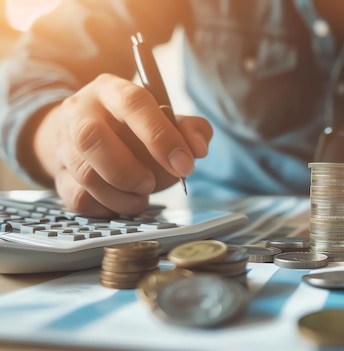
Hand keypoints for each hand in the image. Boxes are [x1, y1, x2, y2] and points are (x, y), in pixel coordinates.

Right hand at [30, 74, 211, 216]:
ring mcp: (65, 145)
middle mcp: (82, 113)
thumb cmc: (131, 127)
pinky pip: (78, 199)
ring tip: (141, 196)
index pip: (134, 103)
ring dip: (121, 196)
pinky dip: (107, 208)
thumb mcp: (163, 118)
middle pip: (92, 138)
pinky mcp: (59, 175)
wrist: (78, 131)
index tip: (184, 165)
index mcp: (112, 90)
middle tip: (150, 183)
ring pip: (85, 174)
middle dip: (129, 171)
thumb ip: (190, 129)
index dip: (161, 136)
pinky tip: (122, 203)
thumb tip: (198, 149)